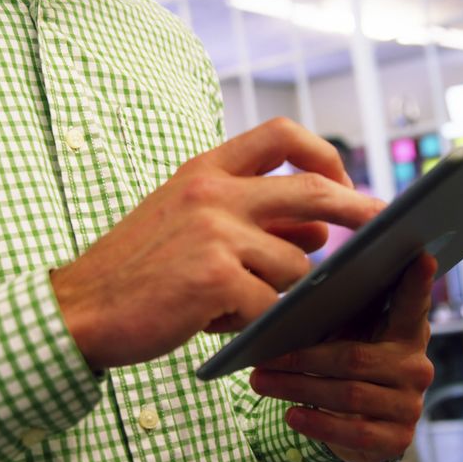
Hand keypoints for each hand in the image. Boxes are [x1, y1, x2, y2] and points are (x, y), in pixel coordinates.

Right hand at [51, 117, 384, 370]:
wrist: (79, 309)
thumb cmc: (136, 270)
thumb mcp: (188, 223)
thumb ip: (249, 218)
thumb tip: (319, 234)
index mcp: (205, 169)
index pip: (281, 135)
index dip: (324, 154)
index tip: (343, 179)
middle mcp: (213, 192)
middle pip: (313, 191)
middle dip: (358, 210)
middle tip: (383, 228)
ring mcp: (215, 233)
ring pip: (296, 266)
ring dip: (284, 294)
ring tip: (237, 305)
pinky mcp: (215, 278)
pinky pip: (270, 306)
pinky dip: (260, 324)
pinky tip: (225, 326)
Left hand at [248, 255, 436, 461]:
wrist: (367, 431)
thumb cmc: (349, 368)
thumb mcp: (348, 339)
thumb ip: (338, 318)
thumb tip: (289, 303)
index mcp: (406, 333)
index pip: (413, 304)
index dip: (418, 283)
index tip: (421, 256)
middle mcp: (415, 367)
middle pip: (355, 358)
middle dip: (303, 358)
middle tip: (263, 356)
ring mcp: (410, 404)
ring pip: (348, 395)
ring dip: (298, 388)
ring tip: (261, 382)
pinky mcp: (398, 439)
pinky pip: (354, 431)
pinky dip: (318, 422)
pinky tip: (291, 415)